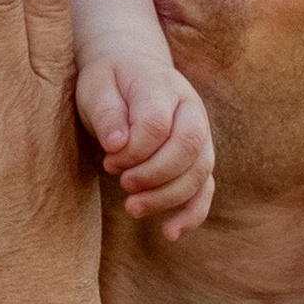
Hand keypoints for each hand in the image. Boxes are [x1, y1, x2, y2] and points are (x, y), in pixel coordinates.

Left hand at [74, 47, 214, 236]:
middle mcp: (191, 108)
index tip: (109, 159)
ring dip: (167, 197)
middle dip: (153, 175)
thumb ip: (106, 112)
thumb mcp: (97, 87)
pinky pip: (206, 188)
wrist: (132, 71)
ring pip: (199, 172)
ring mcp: (201, 133)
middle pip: (187, 147)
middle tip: (123, 183)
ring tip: (133, 207)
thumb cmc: (111, 82)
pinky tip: (171, 232)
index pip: (157, 124)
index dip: (133, 150)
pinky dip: (192, 213)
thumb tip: (116, 144)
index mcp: (163, 86)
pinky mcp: (199, 157)